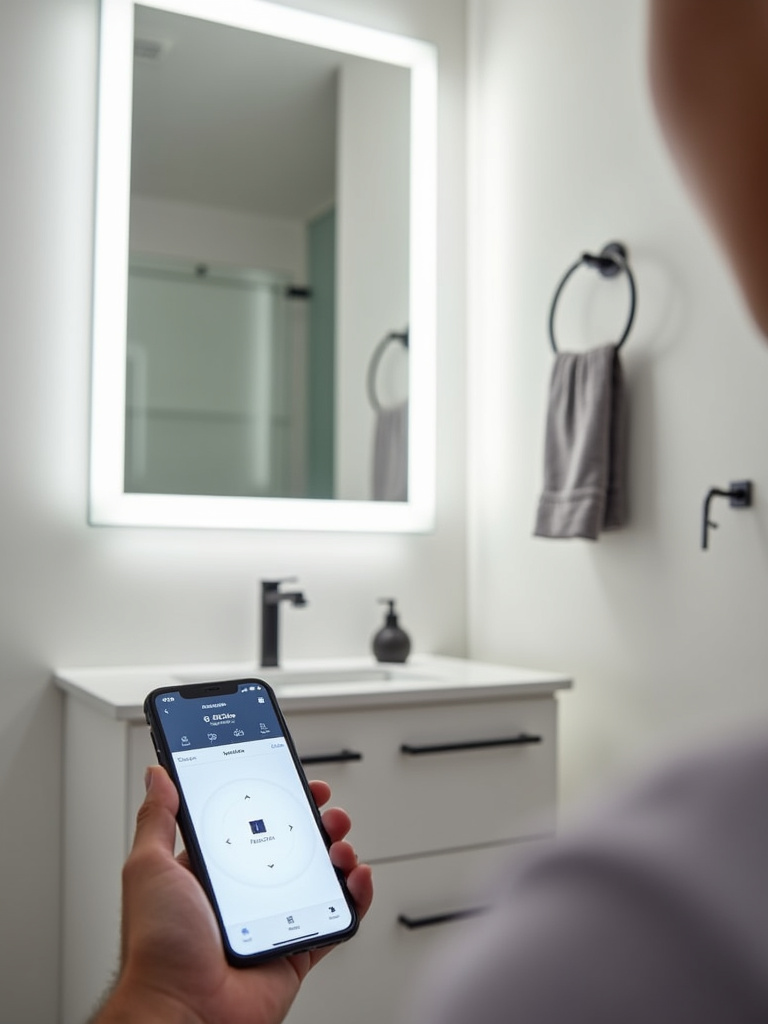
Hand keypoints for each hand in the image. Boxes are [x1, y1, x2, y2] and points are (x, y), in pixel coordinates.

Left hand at [94, 765, 372, 1023]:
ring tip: (339, 849)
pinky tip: (356, 879)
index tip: (298, 783)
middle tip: (329, 814)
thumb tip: (158, 775)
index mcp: (210, 873)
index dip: (278, 800)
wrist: (180, 1012)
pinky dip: (354, 900)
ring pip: (318, 879)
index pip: (251, 824)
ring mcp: (271, 923)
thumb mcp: (149, 868)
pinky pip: (334, 922)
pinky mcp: (294, 952)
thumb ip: (158, 819)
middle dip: (318, 824)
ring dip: (339, 855)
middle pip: (292, 847)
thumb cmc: (157, 948)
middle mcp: (243, 896)